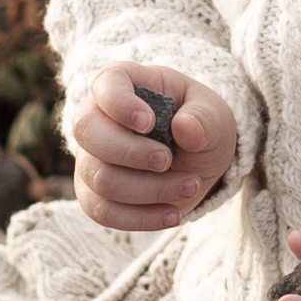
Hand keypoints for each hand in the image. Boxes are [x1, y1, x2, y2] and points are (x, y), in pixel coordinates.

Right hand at [67, 67, 227, 232]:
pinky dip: (139, 218)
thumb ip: (203, 118)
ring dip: (148, 189)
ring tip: (190, 185)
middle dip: (130, 152)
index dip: (119, 103)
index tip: (149, 123)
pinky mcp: (93, 193)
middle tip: (168, 160)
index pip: (105, 84)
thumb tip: (184, 129)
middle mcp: (97, 117)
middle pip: (87, 132)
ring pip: (99, 178)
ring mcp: (90, 156)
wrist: (199, 161)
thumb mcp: (213, 115)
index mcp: (124, 82)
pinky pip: (101, 211)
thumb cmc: (200, 124)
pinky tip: (173, 215)